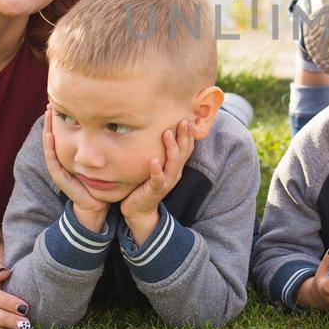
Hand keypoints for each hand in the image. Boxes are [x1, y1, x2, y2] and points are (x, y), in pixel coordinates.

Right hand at [43, 107, 110, 231]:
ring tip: (48, 115)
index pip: (63, 135)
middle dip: (51, 121)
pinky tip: (50, 136)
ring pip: (50, 145)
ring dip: (47, 130)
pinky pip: (52, 160)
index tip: (61, 105)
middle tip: (50, 104)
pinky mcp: (60, 177)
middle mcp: (63, 161)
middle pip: (53, 137)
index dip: (61, 121)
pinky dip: (49, 148)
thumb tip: (114, 129)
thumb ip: (103, 149)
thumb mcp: (101, 162)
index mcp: (70, 157)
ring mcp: (60, 168)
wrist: (96, 205)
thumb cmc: (100, 184)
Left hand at [121, 118, 194, 242]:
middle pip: (184, 152)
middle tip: (183, 120)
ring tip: (167, 134)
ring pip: (174, 163)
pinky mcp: (155, 190)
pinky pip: (158, 180)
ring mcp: (166, 182)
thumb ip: (159, 152)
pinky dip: (157, 170)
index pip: (187, 147)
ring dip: (171, 148)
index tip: (188, 118)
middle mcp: (175, 173)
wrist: (139, 210)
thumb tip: (157, 130)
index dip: (189, 134)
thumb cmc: (144, 184)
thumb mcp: (155, 166)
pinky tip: (154, 161)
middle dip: (184, 136)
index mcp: (176, 166)